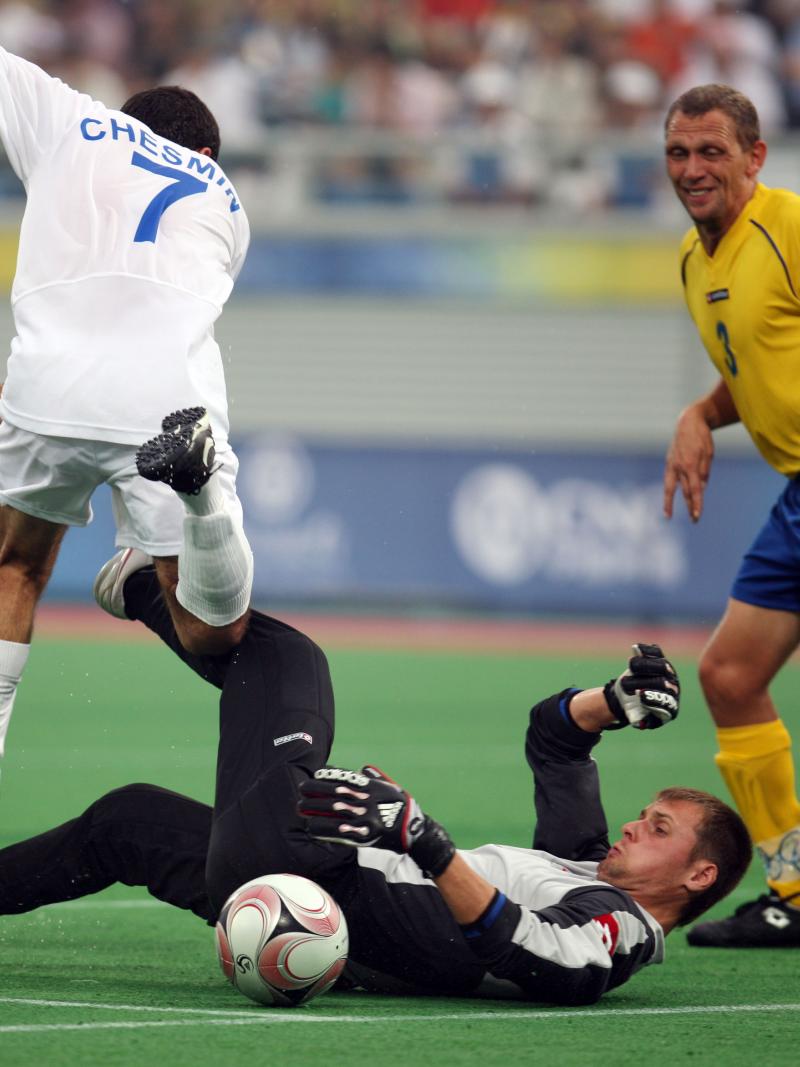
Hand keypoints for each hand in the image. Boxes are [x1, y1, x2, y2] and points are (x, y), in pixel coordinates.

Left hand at [298, 765, 455, 876]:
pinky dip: (322, 828)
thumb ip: (374, 776)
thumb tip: (363, 768)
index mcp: (369, 786)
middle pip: (332, 792)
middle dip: (314, 791)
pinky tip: (311, 827)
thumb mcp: (389, 786)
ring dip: (313, 809)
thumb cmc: (401, 805)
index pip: (343, 776)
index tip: (315, 774)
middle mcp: (364, 799)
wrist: (414, 829)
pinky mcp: (362, 833)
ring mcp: (363, 816)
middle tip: (301, 791)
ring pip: (331, 811)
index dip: (326, 775)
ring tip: (301, 808)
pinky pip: (337, 831)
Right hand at [603, 643, 679, 729]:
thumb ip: (638, 719)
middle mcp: (673, 688)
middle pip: (662, 682)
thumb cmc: (634, 707)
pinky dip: (646, 650)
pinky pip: (655, 651)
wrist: (631, 693)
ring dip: (643, 665)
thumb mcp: (635, 715)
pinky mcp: (660, 658)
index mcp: (670, 706)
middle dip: (642, 683)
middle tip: (626, 684)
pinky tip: (636, 649)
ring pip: (660, 664)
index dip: (654, 699)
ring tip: (630, 667)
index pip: (666, 702)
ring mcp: (668, 672)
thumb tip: (638, 723)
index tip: (640, 696)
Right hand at [663, 404, 713, 522]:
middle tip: (694, 520)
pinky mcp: (668, 463)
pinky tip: (667, 499)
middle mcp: (679, 467)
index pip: (694, 490)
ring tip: (668, 516)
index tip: (697, 515)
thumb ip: (704, 472)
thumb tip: (700, 489)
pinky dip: (668, 491)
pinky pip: (668, 480)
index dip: (696, 504)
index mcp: (692, 465)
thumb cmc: (702, 438)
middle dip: (689, 506)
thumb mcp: (709, 454)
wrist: (687, 423)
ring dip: (671, 503)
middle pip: (684, 492)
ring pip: (672, 488)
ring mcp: (672, 465)